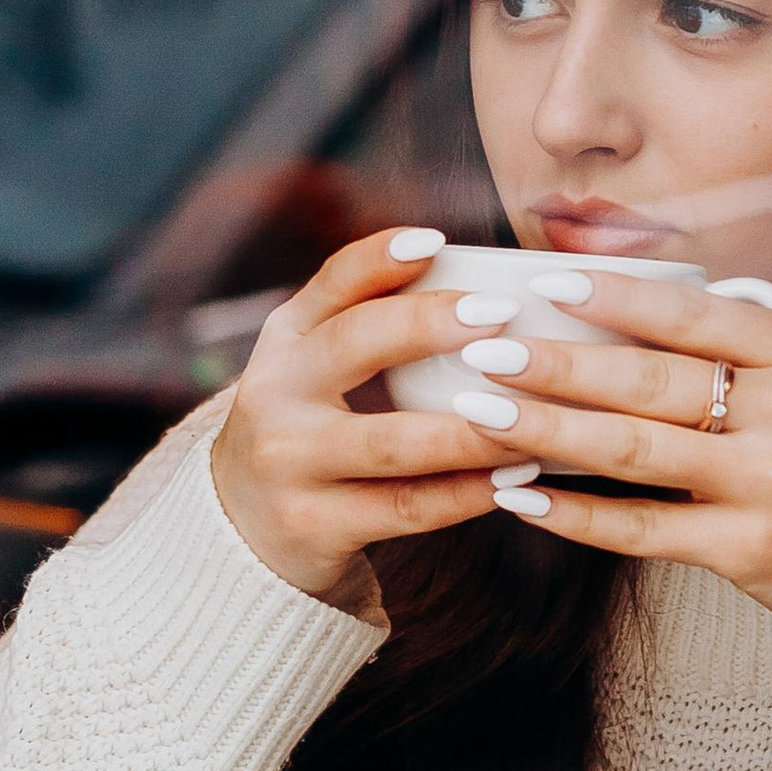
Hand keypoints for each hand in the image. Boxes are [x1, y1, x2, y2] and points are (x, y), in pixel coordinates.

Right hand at [209, 230, 537, 598]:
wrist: (239, 529)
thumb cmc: (304, 428)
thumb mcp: (309, 365)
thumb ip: (362, 315)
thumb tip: (458, 263)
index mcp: (285, 341)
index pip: (330, 283)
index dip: (380, 257)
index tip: (436, 241)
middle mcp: (276, 394)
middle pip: (355, 344)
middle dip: (430, 326)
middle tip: (501, 316)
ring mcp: (291, 463)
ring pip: (393, 442)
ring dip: (471, 429)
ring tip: (532, 416)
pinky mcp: (315, 524)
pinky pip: (406, 507)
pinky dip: (466, 493)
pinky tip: (512, 478)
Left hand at [449, 270, 771, 674]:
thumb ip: (758, 355)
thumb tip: (654, 311)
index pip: (692, 313)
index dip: (611, 294)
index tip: (543, 280)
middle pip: (647, 375)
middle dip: (554, 359)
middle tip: (483, 346)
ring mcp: (771, 482)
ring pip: (632, 446)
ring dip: (545, 427)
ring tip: (480, 410)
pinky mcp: (751, 552)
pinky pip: (642, 528)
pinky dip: (574, 513)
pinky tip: (523, 499)